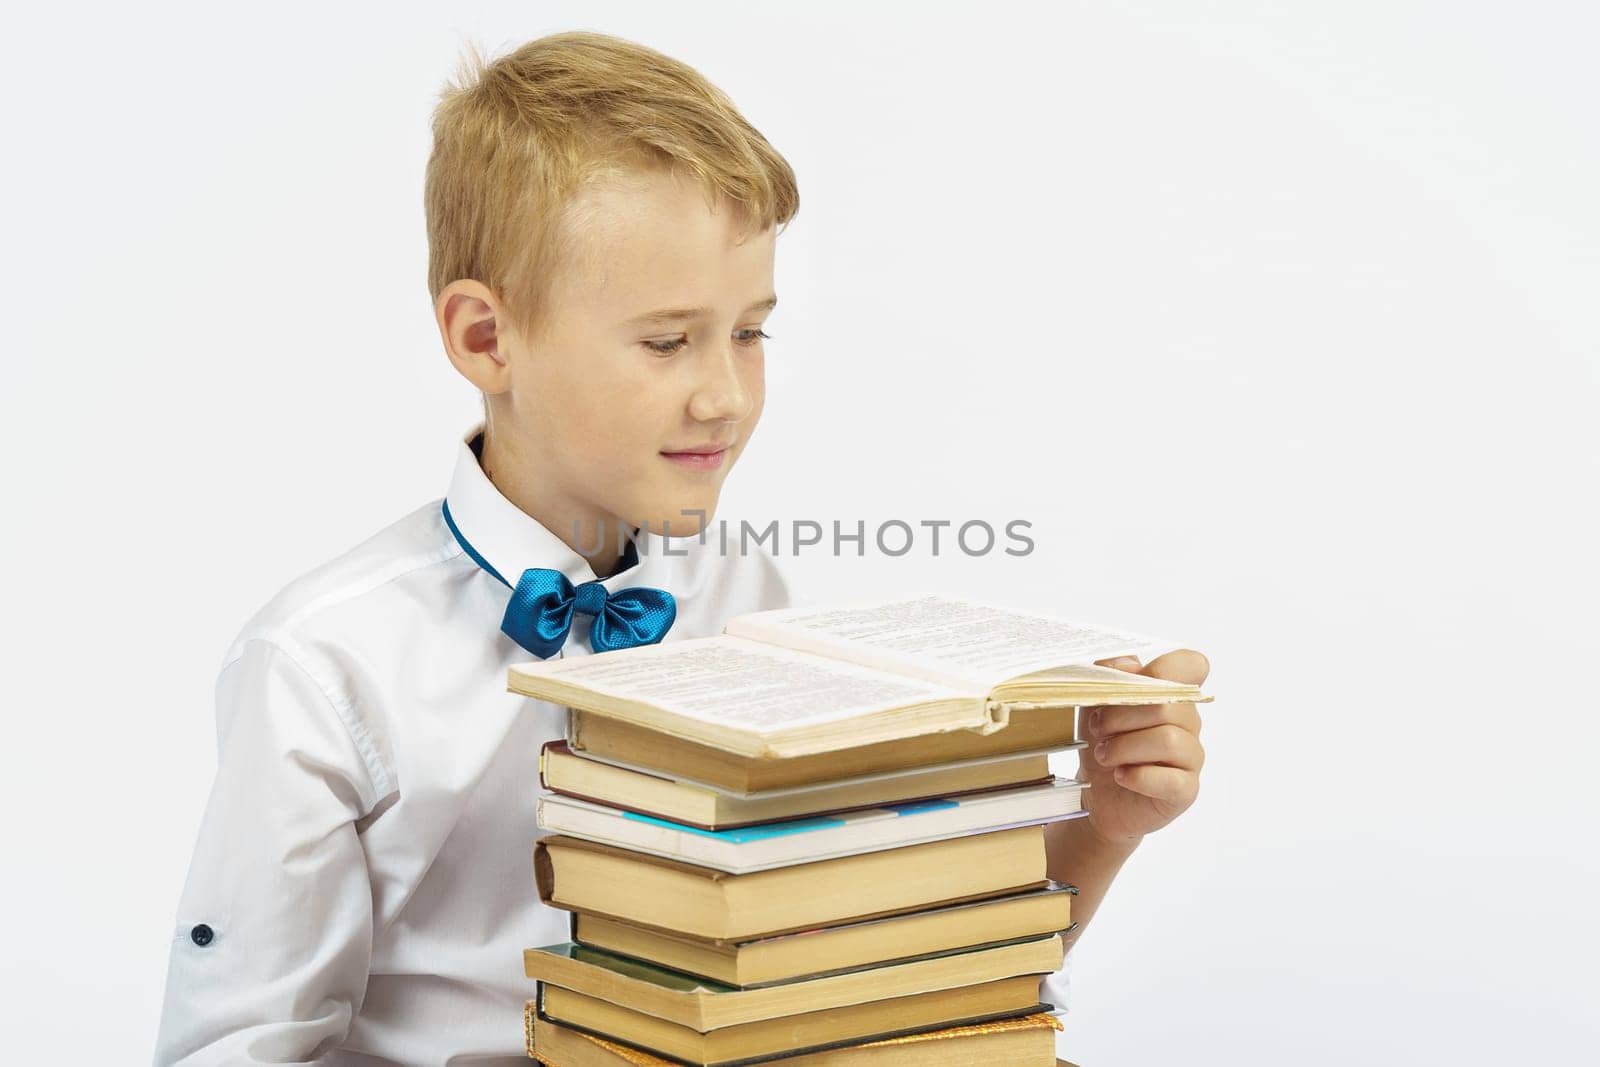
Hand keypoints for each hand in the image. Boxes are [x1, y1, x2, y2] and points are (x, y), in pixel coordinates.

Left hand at [1076, 649, 1208, 845]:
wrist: (1096, 794)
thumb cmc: (1103, 743)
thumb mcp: (1096, 703)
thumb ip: (1110, 677)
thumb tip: (1124, 664)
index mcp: (1171, 694)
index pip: (1191, 664)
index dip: (1164, 668)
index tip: (1128, 684)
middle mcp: (1189, 722)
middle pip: (1167, 705)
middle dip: (1121, 716)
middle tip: (1098, 729)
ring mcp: (1190, 757)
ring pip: (1169, 740)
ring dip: (1125, 747)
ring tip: (1104, 755)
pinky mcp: (1186, 790)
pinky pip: (1171, 779)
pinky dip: (1138, 776)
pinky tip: (1121, 776)